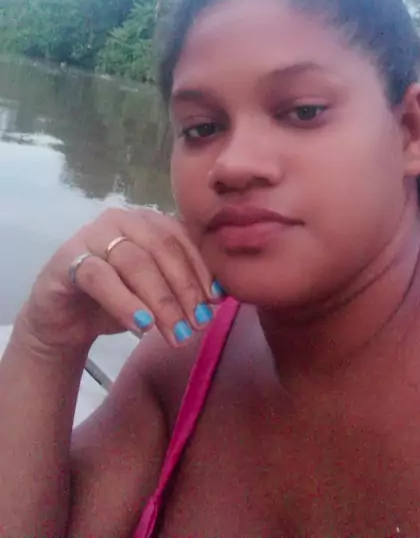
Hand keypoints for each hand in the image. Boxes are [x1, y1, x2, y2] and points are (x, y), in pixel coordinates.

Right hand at [17, 207, 222, 352]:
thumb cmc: (117, 300)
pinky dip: (125, 302)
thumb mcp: (156, 292)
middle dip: (184, 289)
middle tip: (198, 324)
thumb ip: (184, 286)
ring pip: (135, 262)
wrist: (65, 320)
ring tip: (175, 333)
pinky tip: (142, 326)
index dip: (201, 269)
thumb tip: (222, 296)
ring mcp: (92, 235)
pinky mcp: (68, 259)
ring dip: (160, 301)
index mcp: (147, 220)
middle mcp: (121, 219)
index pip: (181, 238)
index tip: (216, 302)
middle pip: (162, 248)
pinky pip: (100, 277)